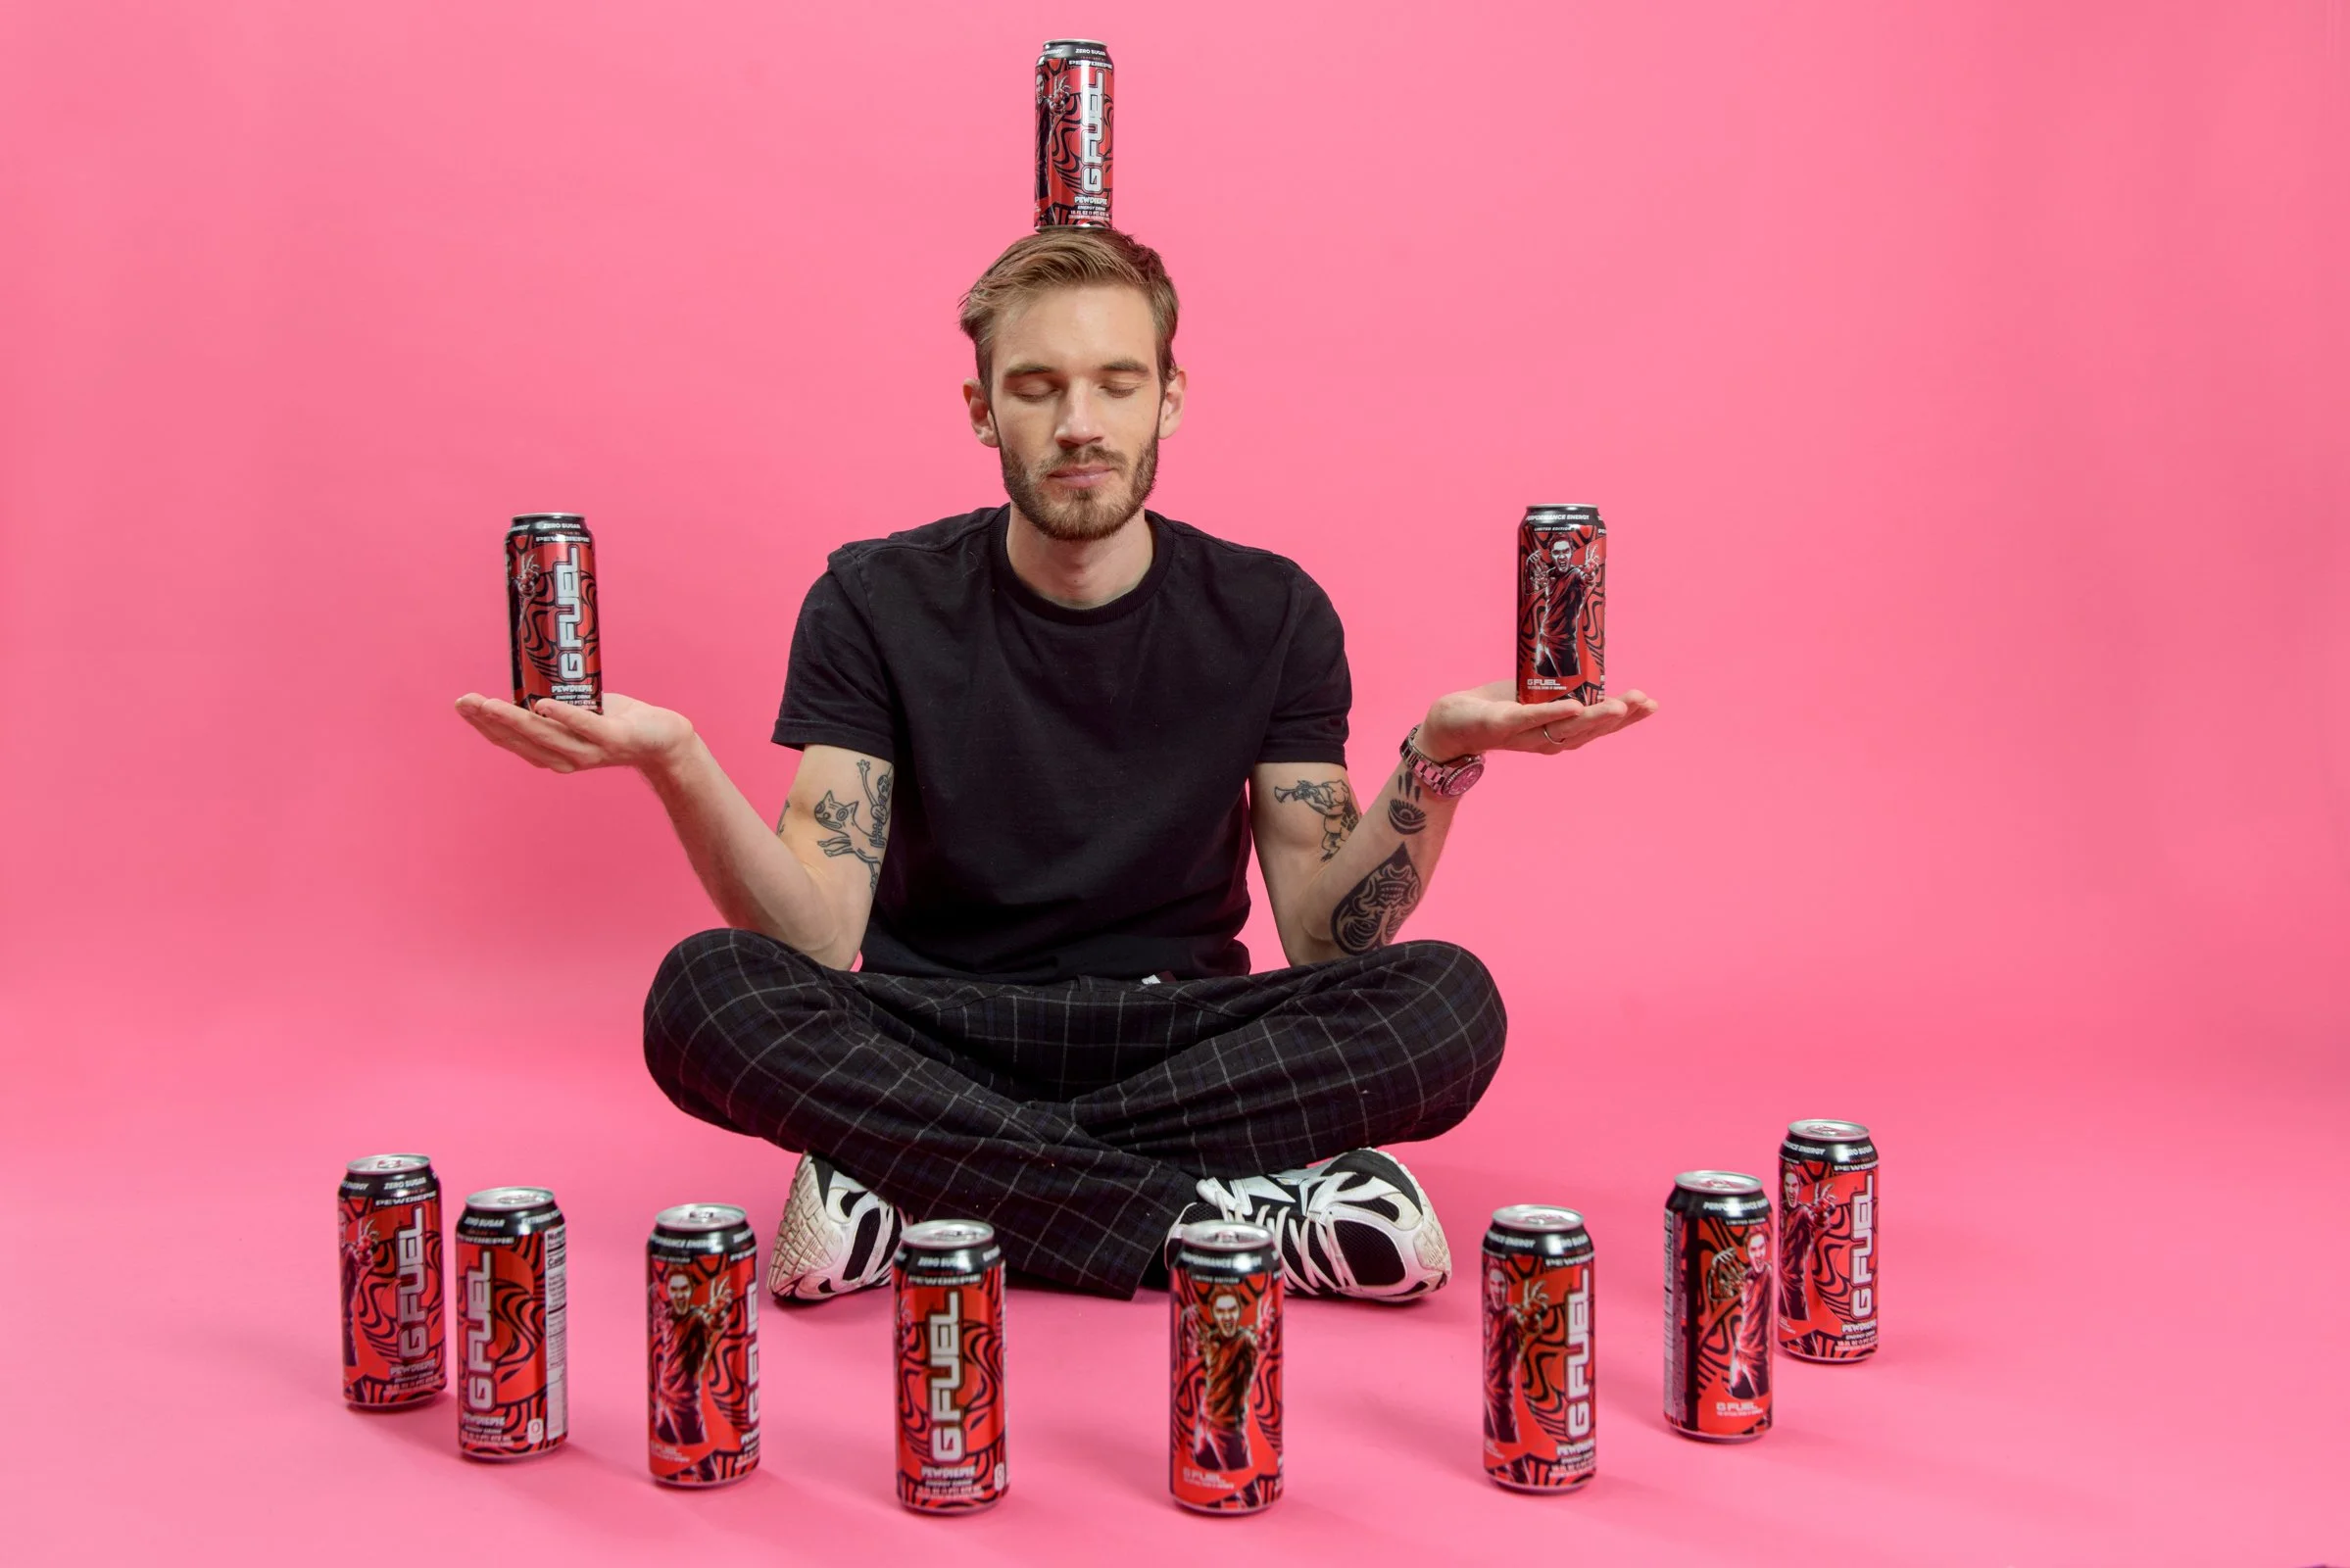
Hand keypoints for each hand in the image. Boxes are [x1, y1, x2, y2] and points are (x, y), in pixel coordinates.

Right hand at [452, 690, 694, 774]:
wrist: (664, 739)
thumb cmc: (617, 722)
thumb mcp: (577, 712)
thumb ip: (551, 704)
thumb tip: (525, 675)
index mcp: (552, 753)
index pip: (509, 741)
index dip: (483, 725)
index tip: (462, 705)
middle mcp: (566, 758)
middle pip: (520, 740)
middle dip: (489, 720)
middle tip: (465, 701)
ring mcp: (591, 751)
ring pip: (545, 735)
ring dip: (515, 719)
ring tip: (490, 703)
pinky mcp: (614, 739)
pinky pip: (585, 727)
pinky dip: (563, 716)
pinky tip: (542, 705)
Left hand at [1417, 680, 1658, 758]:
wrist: (1451, 723)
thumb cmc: (1497, 707)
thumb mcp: (1536, 695)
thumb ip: (1561, 686)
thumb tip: (1588, 656)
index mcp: (1560, 732)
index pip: (1600, 726)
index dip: (1628, 718)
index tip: (1652, 704)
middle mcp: (1548, 740)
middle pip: (1590, 730)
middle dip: (1619, 716)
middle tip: (1643, 702)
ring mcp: (1526, 735)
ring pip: (1566, 728)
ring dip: (1594, 716)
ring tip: (1619, 705)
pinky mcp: (1502, 725)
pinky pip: (1531, 719)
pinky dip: (1554, 713)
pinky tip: (1574, 706)